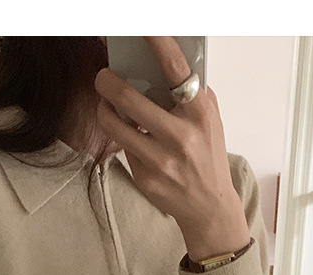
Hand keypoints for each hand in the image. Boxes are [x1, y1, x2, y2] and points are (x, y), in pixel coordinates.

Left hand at [94, 36, 249, 260]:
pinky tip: (129, 135)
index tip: (140, 28)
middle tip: (103, 76)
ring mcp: (160, 160)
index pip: (174, 68)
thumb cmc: (208, 155)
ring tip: (106, 104)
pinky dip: (122, 137)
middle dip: (107, 81)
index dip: (155, 42)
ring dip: (104, 109)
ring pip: (115, 125)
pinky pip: (123, 148)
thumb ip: (191, 93)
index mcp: (199, 113)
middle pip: (129, 98)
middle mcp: (180, 136)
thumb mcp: (210, 120)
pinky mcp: (145, 177)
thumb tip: (160, 63)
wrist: (209, 207)